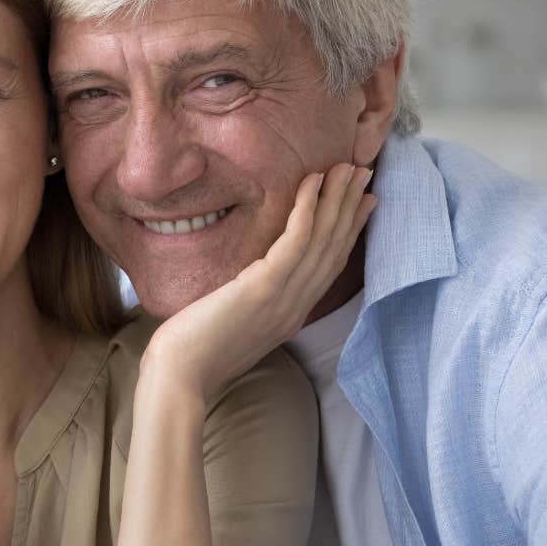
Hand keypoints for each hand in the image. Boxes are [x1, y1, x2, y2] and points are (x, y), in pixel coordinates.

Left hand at [143, 162, 375, 404]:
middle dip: (351, 208)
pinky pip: (295, 240)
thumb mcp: (233, 325)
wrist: (180, 378)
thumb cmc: (194, 355)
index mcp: (290, 315)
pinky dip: (307, 208)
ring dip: (338, 199)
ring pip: (322, 240)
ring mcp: (284, 297)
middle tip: (366, 174)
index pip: (328, 266)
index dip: (349, 232)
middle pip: (333, 248)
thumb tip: (246, 288)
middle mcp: (296, 306)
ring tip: (351, 167)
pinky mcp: (265, 287)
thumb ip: (250, 306)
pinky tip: (312, 182)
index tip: (364, 204)